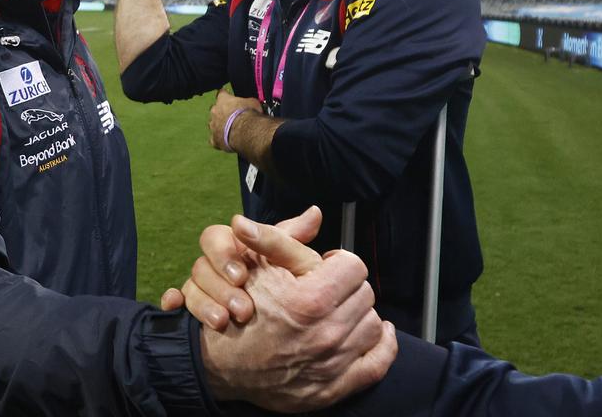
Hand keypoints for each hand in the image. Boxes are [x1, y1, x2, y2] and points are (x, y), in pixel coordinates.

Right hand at [161, 206, 322, 327]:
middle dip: (218, 285)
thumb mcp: (291, 265)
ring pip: (190, 287)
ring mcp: (201, 289)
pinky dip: (173, 304)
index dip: (224, 254)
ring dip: (204, 303)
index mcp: (234, 249)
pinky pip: (173, 303)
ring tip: (224, 321)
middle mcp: (214, 266)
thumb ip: (293, 241)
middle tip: (241, 306)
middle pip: (200, 264)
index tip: (242, 275)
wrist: (273, 334)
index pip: (215, 237)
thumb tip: (315, 212)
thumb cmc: (281, 289)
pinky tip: (175, 310)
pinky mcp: (191, 311)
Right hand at [197, 213, 396, 411]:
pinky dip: (382, 346)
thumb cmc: (238, 311)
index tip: (326, 267)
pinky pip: (377, 364)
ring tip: (337, 311)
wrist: (219, 364)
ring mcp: (332, 364)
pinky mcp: (333, 388)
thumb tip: (315, 213)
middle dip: (347, 287)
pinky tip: (378, 332)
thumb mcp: (256, 265)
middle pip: (365, 293)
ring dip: (358, 314)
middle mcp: (326, 334)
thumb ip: (286, 238)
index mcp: (311, 300)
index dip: (339, 262)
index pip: (354, 267)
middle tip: (327, 289)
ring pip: (372, 324)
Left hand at [209, 89, 262, 151]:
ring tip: (231, 130)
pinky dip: (220, 140)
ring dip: (220, 126)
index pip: (221, 94)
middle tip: (232, 116)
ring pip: (213, 125)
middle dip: (222, 112)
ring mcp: (213, 126)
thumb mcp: (253, 102)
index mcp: (223, 100)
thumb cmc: (249, 114)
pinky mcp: (214, 140)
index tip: (228, 97)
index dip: (225, 95)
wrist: (246, 132)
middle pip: (215, 110)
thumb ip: (247, 102)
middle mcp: (214, 111)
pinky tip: (227, 141)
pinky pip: (215, 139)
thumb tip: (249, 103)